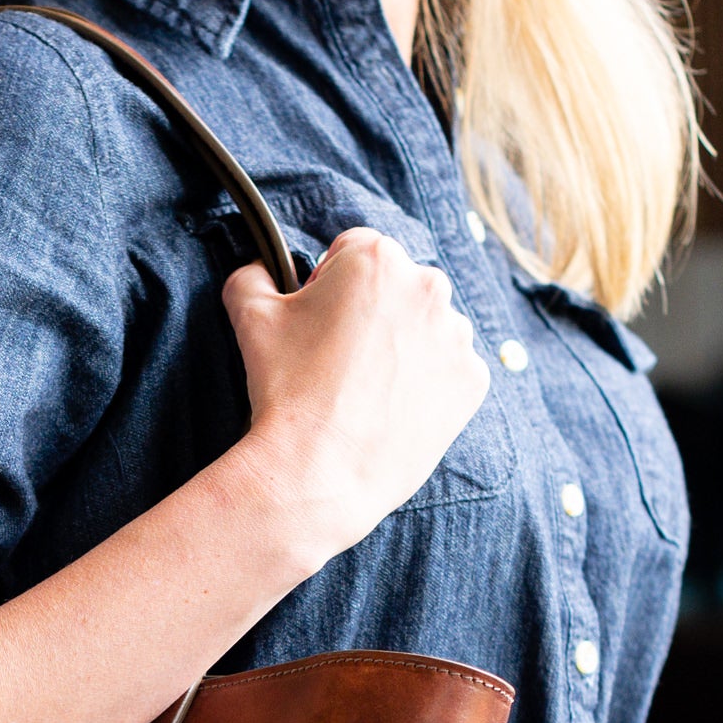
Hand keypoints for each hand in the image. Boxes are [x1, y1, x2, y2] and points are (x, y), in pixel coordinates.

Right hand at [221, 227, 490, 570]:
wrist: (321, 471)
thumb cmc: (286, 390)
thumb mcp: (249, 317)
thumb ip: (251, 276)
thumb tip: (260, 270)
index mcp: (377, 257)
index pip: (352, 251)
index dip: (326, 285)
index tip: (316, 322)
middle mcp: (428, 286)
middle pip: (395, 287)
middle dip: (370, 313)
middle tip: (337, 361)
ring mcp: (457, 335)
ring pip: (426, 327)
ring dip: (402, 346)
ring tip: (366, 390)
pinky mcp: (472, 380)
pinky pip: (449, 370)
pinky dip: (426, 384)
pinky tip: (392, 409)